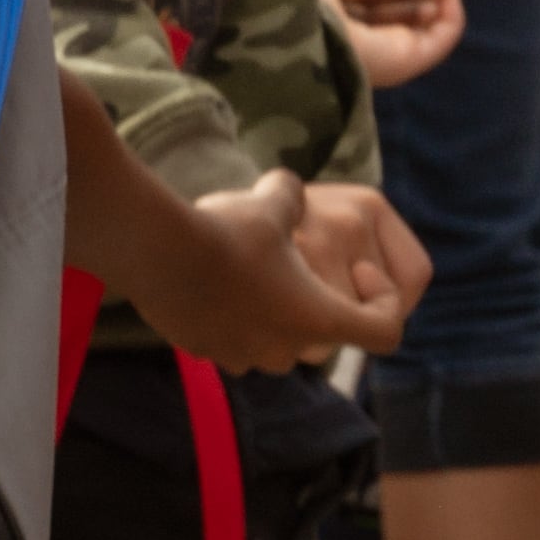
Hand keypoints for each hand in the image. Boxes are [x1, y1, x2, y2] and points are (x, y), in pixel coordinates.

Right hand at [146, 169, 422, 368]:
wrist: (154, 252)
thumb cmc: (225, 231)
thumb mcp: (271, 203)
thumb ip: (291, 196)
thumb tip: (287, 185)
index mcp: (321, 317)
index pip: (386, 331)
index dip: (383, 300)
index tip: (359, 270)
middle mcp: (286, 347)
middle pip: (323, 338)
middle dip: (314, 305)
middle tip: (290, 264)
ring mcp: (241, 354)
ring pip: (274, 343)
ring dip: (271, 317)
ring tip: (246, 275)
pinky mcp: (203, 350)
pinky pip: (231, 342)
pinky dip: (230, 321)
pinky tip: (208, 284)